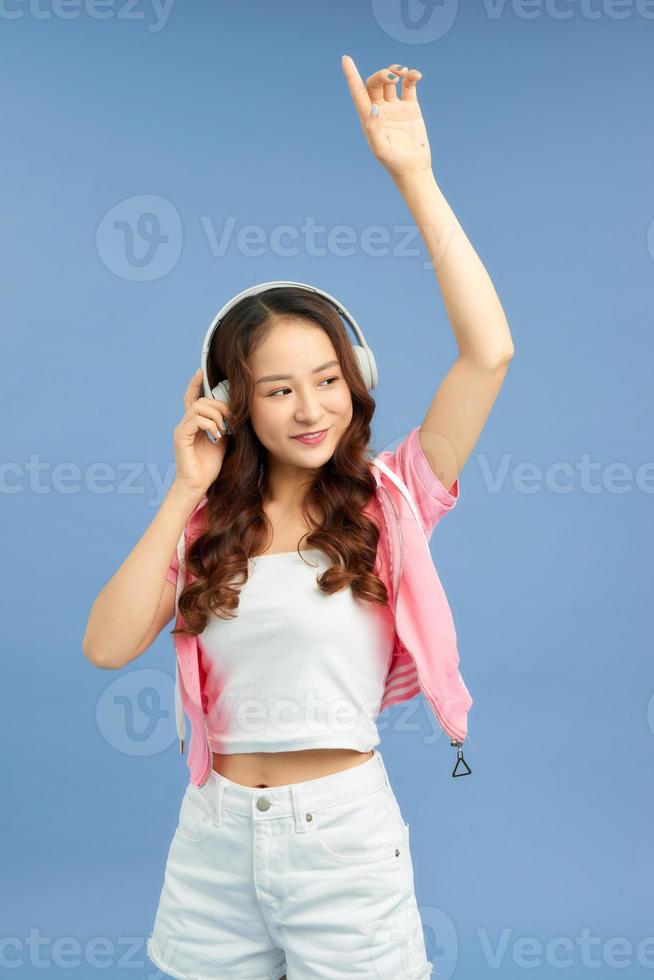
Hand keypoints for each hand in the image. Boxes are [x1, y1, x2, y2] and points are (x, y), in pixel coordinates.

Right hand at [172, 368, 230, 496]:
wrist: (198, 485)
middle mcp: (185, 424)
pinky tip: (217, 435)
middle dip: (219, 406)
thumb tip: (236, 415)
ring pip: (198, 408)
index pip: (193, 398)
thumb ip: (225, 427)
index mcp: (194, 423)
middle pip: (201, 401)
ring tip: (223, 429)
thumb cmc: (209, 466)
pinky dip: (209, 424)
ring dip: (216, 415)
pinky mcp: (180, 437)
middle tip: (231, 419)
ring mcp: (181, 429)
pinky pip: (195, 420)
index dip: (196, 384)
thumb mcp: (222, 442)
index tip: (201, 371)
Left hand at [341, 55, 431, 180]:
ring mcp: (395, 108)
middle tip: (393, 77)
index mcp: (368, 118)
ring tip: (403, 72)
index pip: (357, 92)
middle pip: (374, 83)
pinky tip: (415, 75)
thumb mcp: (380, 149)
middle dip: (382, 74)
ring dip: (394, 71)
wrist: (413, 168)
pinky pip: (409, 86)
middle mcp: (380, 110)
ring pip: (390, 81)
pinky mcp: (410, 108)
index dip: (351, 75)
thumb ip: (373, 129)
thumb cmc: (394, 163)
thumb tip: (373, 108)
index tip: (346, 59)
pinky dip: (411, 77)